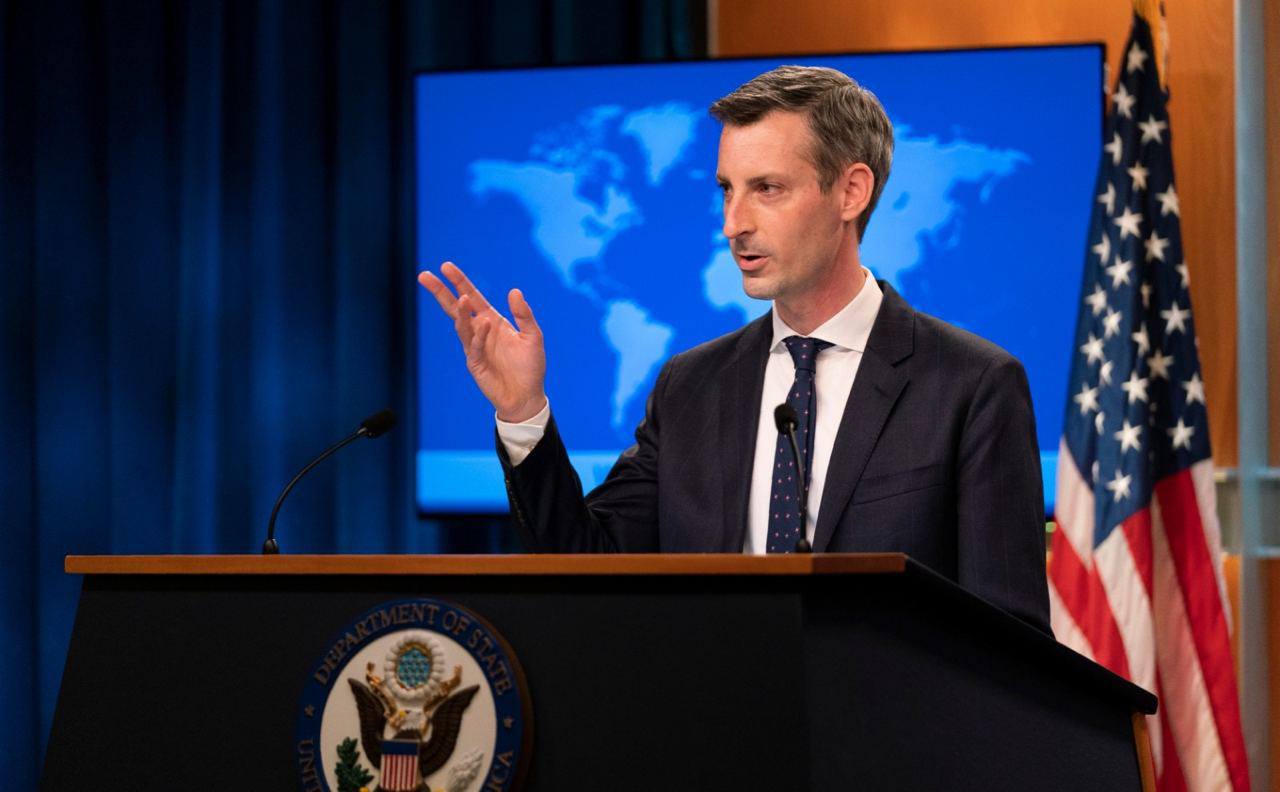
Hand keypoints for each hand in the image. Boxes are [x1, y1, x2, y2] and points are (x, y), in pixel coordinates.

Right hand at [418, 262, 546, 422]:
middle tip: (424, 276)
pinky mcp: (475, 364)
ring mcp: (474, 347)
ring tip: (461, 299)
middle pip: (455, 307)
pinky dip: (478, 334)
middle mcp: (480, 331)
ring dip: (460, 312)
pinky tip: (483, 323)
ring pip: (461, 325)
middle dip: (441, 292)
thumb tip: (514, 291)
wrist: (526, 397)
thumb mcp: (532, 336)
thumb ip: (523, 315)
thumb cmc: (530, 367)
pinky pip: (474, 346)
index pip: (472, 296)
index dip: (459, 281)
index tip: (445, 266)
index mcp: (492, 320)